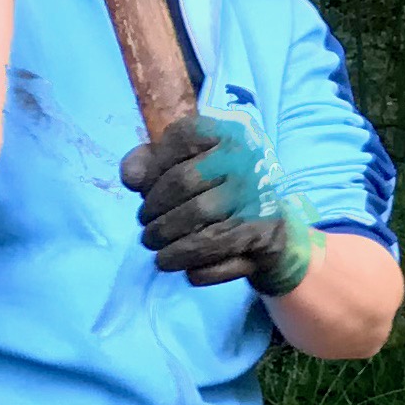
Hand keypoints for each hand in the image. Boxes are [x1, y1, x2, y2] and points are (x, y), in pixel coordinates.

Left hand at [123, 112, 323, 294]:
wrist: (273, 225)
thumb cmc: (216, 189)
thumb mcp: (184, 164)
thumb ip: (148, 161)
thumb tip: (131, 179)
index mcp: (227, 134)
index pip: (181, 138)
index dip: (153, 168)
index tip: (144, 193)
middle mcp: (247, 161)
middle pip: (183, 183)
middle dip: (155, 214)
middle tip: (148, 232)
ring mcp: (259, 200)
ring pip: (203, 229)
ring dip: (172, 249)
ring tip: (159, 257)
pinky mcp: (267, 237)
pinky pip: (223, 259)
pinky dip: (200, 270)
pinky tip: (187, 271)